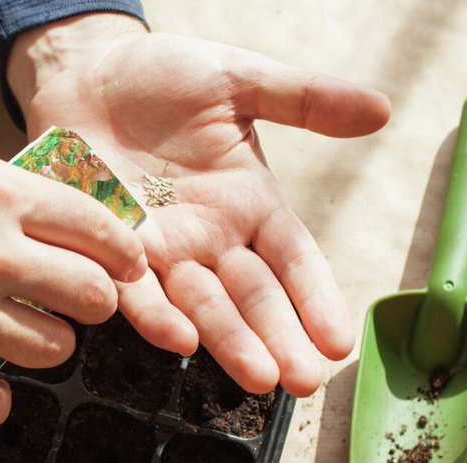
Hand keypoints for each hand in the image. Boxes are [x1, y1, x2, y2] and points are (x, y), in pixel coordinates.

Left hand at [8, 14, 390, 395]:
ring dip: (228, 343)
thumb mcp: (239, 79)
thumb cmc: (162, 77)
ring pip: (201, 305)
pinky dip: (155, 315)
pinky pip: (134, 289)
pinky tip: (179, 341)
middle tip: (304, 382)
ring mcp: (161, 250)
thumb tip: (381, 109)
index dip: (317, 298)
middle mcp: (210, 238)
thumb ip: (304, 99)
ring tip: (258, 377)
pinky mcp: (110, 250)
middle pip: (253, 297)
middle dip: (279, 340)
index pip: (294, 261)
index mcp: (250, 204)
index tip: (340, 341)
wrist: (85, 74)